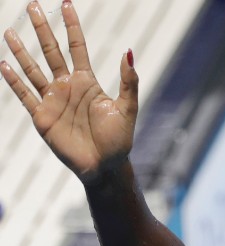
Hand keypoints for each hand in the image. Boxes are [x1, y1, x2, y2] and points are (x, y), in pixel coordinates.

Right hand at [0, 0, 137, 183]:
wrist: (105, 166)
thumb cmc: (119, 139)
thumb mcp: (127, 108)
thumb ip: (129, 81)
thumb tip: (129, 52)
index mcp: (88, 82)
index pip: (77, 47)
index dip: (72, 26)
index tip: (66, 3)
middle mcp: (67, 87)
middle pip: (51, 51)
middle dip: (42, 29)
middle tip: (32, 4)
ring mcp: (53, 100)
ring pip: (33, 69)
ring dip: (21, 51)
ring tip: (10, 31)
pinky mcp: (42, 117)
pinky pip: (25, 95)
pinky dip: (14, 81)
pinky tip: (4, 65)